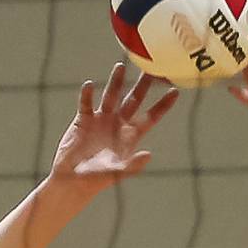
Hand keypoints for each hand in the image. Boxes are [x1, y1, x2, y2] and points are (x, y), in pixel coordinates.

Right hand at [49, 64, 179, 193]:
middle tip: (151, 68)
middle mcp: (118, 124)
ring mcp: (101, 119)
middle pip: (133, 100)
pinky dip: (87, 94)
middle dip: (142, 85)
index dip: (163, 105)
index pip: (150, 117)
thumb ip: (132, 165)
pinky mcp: (84, 120)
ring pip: (111, 95)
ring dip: (115, 82)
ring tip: (120, 66)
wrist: (73, 180)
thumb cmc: (97, 180)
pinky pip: (86, 103)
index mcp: (130, 136)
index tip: (175, 91)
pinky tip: (89, 85)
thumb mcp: (117, 173)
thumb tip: (148, 155)